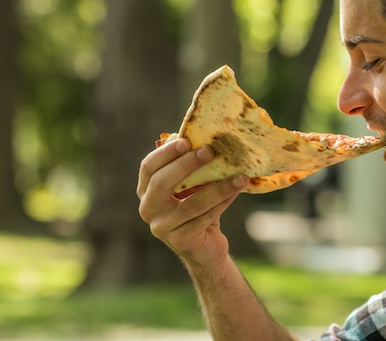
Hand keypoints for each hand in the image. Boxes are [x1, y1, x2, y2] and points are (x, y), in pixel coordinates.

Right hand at [137, 138, 248, 267]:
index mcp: (146, 190)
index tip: (187, 140)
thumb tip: (207, 138)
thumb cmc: (196, 207)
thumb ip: (190, 166)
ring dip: (218, 188)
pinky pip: (205, 217)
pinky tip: (237, 191)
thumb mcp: (189, 186)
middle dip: (186, 164)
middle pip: (162, 183)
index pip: (148, 167)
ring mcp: (162, 227)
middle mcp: (148, 209)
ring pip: (191, 203)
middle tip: (209, 151)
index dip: (166, 153)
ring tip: (239, 176)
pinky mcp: (181, 240)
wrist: (204, 248)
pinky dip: (223, 202)